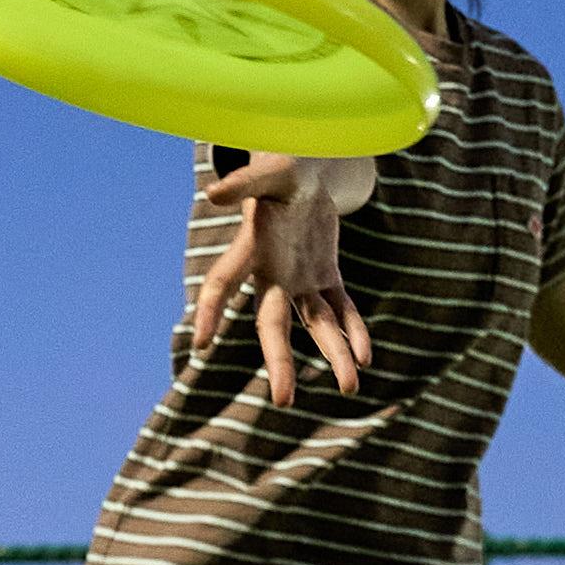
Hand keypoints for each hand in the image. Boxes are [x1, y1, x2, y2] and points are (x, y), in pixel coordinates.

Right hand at [192, 154, 373, 406]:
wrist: (306, 169)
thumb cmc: (282, 164)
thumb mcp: (270, 169)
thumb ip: (247, 180)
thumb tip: (213, 191)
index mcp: (252, 248)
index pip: (222, 283)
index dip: (210, 310)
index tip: (199, 342)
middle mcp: (273, 273)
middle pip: (271, 324)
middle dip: (279, 361)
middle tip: (284, 401)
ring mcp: (300, 278)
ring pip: (316, 324)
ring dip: (333, 354)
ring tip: (350, 387)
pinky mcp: (326, 275)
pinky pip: (341, 308)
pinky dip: (353, 331)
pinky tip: (364, 358)